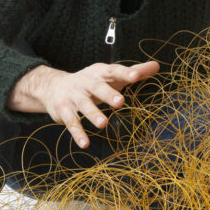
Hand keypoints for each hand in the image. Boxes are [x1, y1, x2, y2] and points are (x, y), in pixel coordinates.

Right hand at [7, 60, 160, 146]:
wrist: (53, 86)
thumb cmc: (91, 82)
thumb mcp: (110, 76)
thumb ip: (133, 72)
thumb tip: (156, 66)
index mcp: (100, 73)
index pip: (113, 71)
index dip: (124, 73)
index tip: (136, 76)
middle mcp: (85, 82)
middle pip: (97, 87)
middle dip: (107, 94)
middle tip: (120, 102)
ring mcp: (73, 96)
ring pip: (83, 105)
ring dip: (92, 114)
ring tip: (103, 124)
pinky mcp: (63, 110)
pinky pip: (71, 122)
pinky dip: (78, 133)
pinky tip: (85, 144)